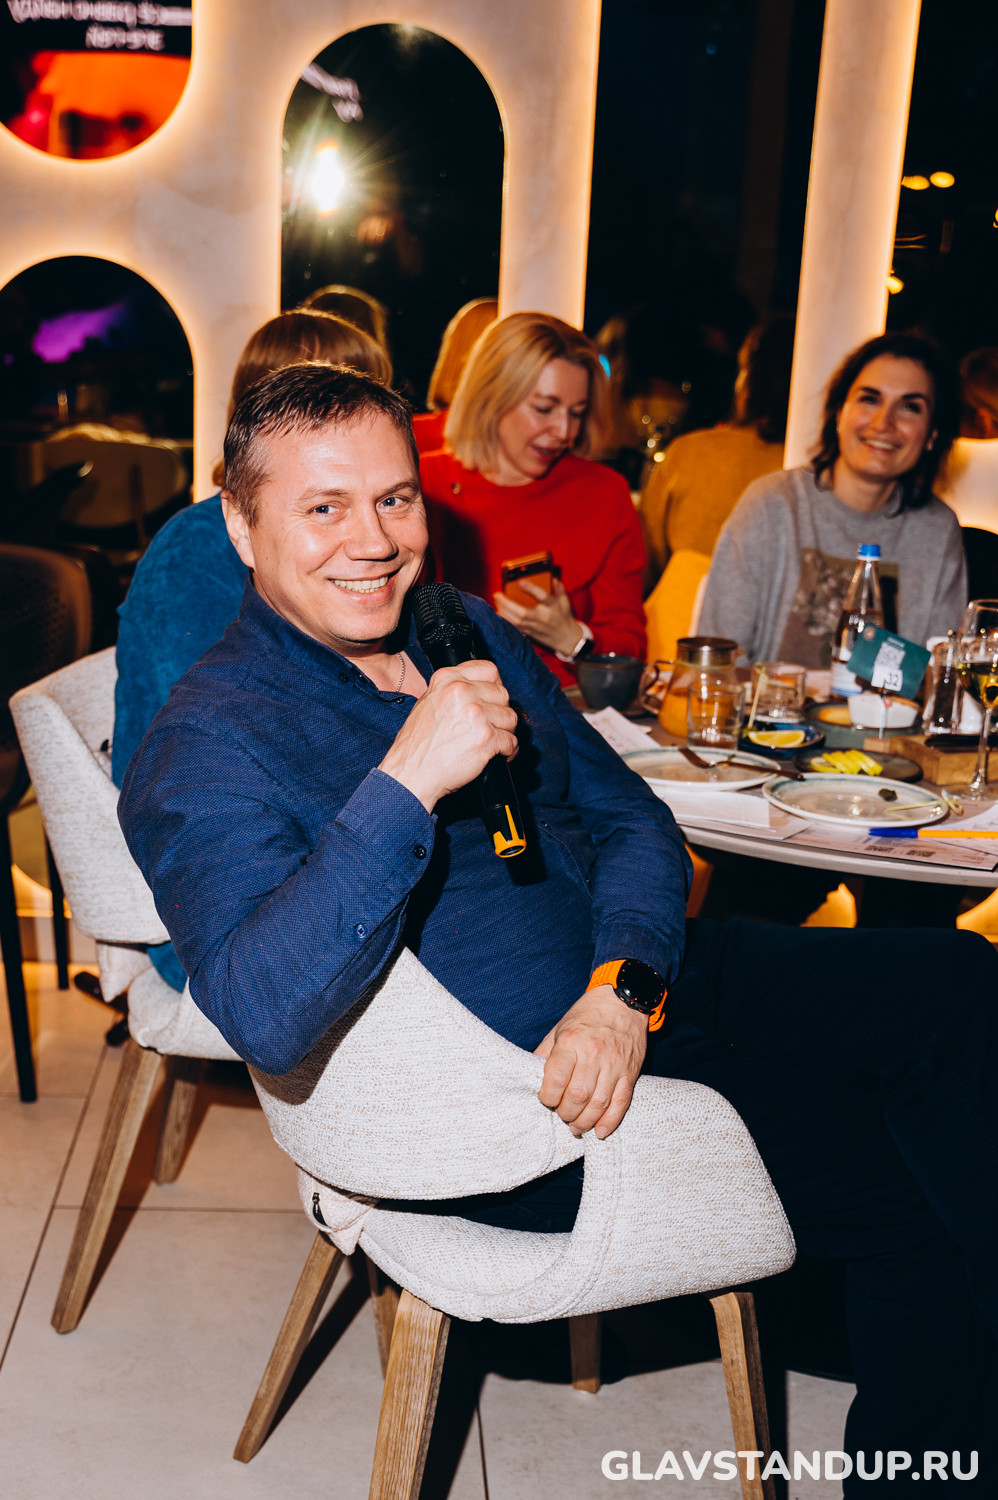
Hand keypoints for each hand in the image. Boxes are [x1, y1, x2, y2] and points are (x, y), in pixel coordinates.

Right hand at [379, 661, 518, 811]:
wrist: (410, 774)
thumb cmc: (416, 746)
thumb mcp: (427, 703)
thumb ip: (451, 692)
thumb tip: (477, 690)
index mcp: (447, 679)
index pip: (489, 670)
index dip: (496, 686)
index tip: (494, 698)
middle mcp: (462, 692)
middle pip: (503, 694)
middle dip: (501, 712)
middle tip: (493, 725)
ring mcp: (476, 713)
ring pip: (510, 718)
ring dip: (506, 731)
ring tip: (496, 742)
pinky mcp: (486, 737)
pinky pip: (511, 741)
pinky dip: (510, 750)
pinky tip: (501, 754)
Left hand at [493, 578, 584, 656]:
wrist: (566, 638)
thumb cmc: (563, 617)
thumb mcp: (564, 600)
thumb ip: (558, 588)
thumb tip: (551, 578)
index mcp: (552, 606)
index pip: (542, 596)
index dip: (531, 589)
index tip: (520, 582)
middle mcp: (542, 617)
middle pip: (522, 612)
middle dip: (507, 604)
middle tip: (497, 594)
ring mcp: (535, 626)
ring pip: (516, 621)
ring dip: (503, 612)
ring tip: (497, 602)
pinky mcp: (530, 633)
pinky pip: (514, 627)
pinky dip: (505, 620)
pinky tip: (499, 612)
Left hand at [533, 986, 646, 1138]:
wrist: (624, 1001)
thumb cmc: (588, 1016)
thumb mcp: (560, 1028)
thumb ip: (545, 1053)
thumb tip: (529, 1075)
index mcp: (571, 1042)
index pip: (556, 1080)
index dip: (547, 1098)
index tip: (546, 1100)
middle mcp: (593, 1054)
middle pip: (577, 1097)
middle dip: (565, 1113)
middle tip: (561, 1114)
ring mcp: (614, 1065)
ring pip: (598, 1104)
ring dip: (584, 1122)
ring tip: (576, 1126)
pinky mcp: (630, 1073)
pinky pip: (620, 1103)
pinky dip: (610, 1121)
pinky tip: (600, 1131)